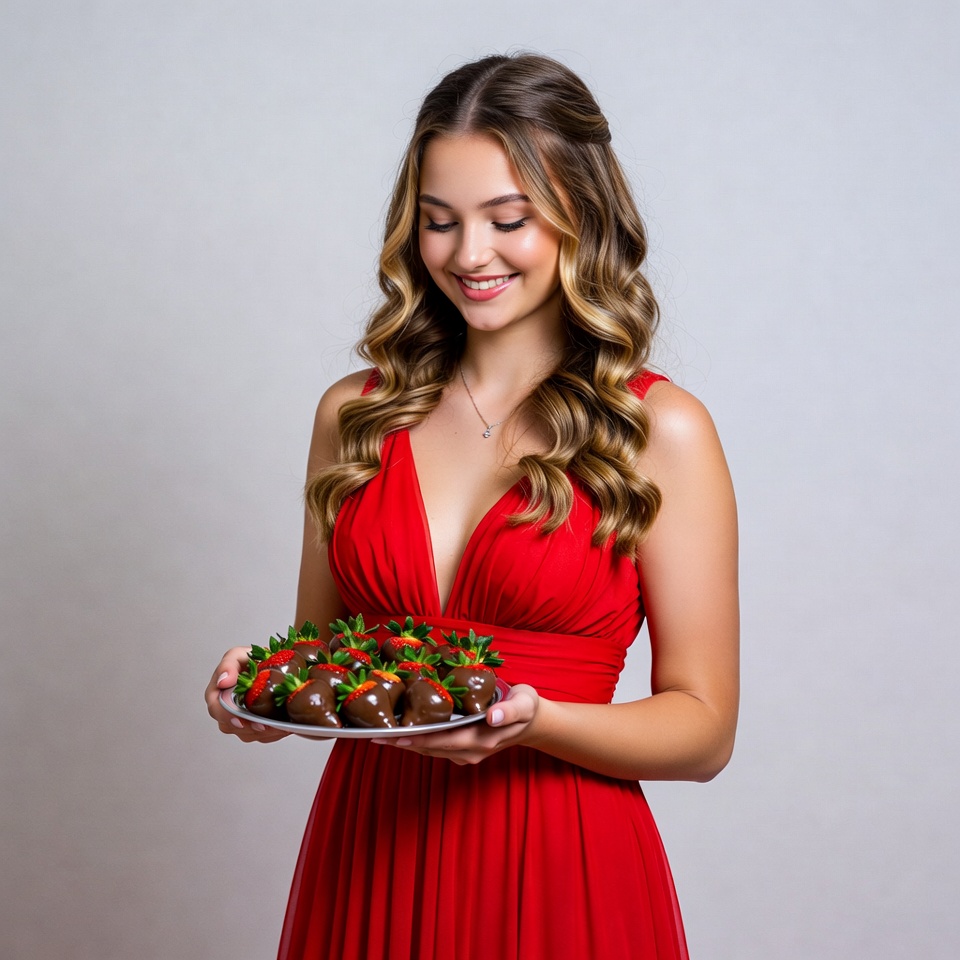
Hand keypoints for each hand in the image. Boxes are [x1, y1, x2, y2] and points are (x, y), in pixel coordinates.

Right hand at [205, 646, 289, 742]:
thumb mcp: (238, 656)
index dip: (227, 716)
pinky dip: (273, 733)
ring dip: (262, 732)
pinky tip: (282, 726)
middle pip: (231, 726)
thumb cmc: (251, 660)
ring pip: (247, 734)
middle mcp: (227, 710)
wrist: (272, 665)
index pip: (216, 709)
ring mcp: (241, 720)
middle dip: (248, 728)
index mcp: (218, 693)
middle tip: (264, 725)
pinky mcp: (256, 727)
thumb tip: (223, 681)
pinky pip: (261, 737)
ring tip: (277, 725)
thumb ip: (228, 665)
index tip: (240, 719)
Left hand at [371, 683, 539, 764]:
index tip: (394, 736)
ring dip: (407, 744)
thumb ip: (510, 711)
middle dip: (403, 743)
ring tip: (381, 735)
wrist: (532, 721)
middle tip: (376, 736)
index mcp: (482, 740)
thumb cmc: (526, 706)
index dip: (418, 739)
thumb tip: (492, 717)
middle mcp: (471, 751)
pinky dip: (418, 740)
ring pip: (431, 750)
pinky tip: (403, 732)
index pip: (443, 741)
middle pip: (431, 748)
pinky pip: (436, 747)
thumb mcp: (524, 703)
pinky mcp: (463, 749)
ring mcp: (467, 753)